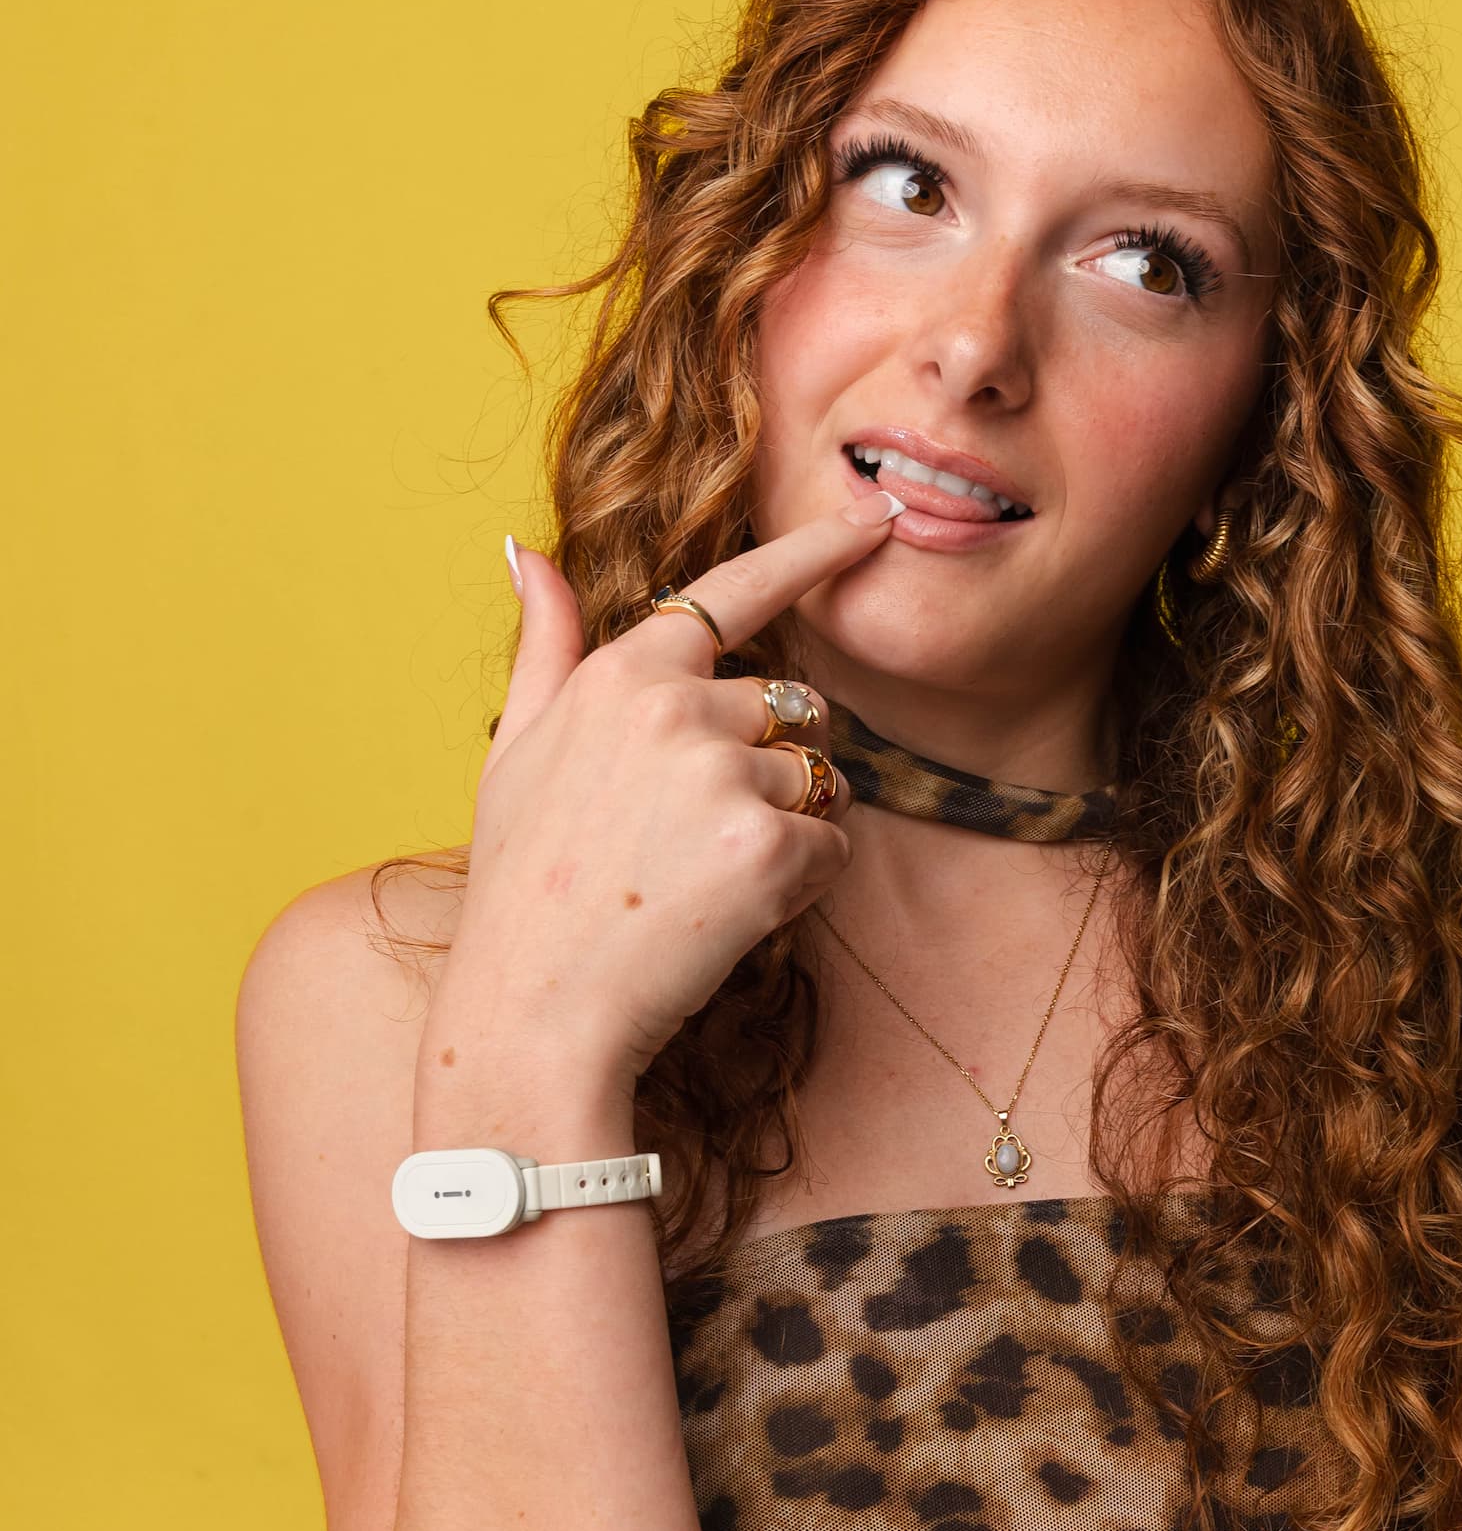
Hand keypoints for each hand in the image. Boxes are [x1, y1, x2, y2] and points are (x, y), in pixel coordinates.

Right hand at [432, 502, 895, 1091]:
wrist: (535, 1009)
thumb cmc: (525, 885)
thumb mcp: (516, 750)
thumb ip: (546, 647)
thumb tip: (527, 553)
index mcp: (622, 673)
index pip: (736, 589)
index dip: (814, 552)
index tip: (875, 520)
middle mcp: (677, 705)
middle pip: (792, 707)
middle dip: (771, 765)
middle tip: (689, 839)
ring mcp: (724, 772)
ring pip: (818, 779)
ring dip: (787, 828)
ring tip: (699, 880)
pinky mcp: (767, 843)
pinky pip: (832, 845)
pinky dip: (800, 883)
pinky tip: (729, 913)